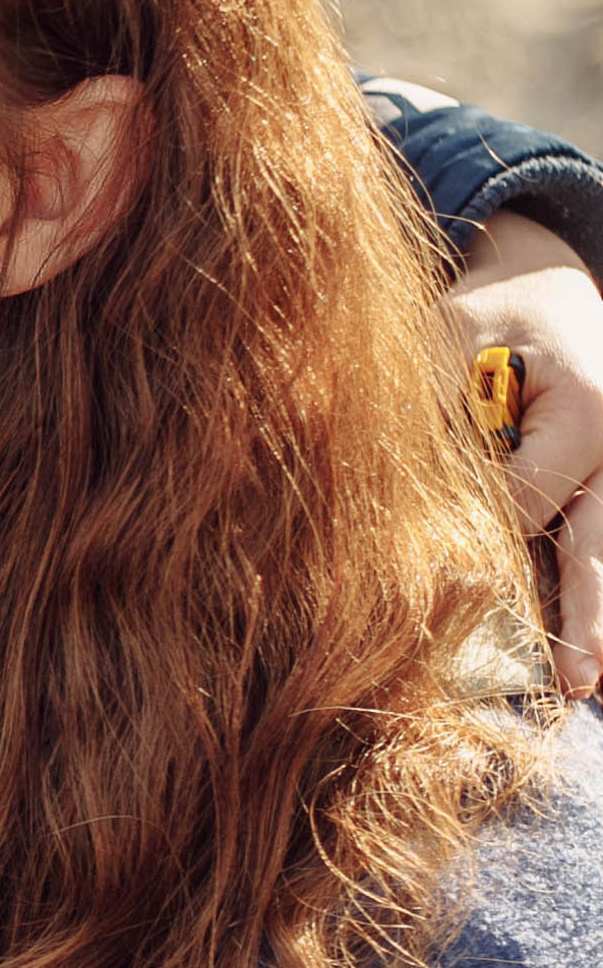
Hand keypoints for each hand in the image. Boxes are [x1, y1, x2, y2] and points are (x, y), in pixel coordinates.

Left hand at [445, 209, 602, 697]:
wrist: (545, 282)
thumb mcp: (450, 335)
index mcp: (586, 413)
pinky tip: (587, 650)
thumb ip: (429, 406)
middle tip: (577, 685)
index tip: (430, 571)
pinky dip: (584, 590)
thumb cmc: (490, 310)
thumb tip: (387, 480)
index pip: (528, 503)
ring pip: (601, 554)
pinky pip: (596, 544)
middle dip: (584, 617)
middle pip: (594, 547)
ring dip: (594, 620)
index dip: (480, 538)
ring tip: (585, 685)